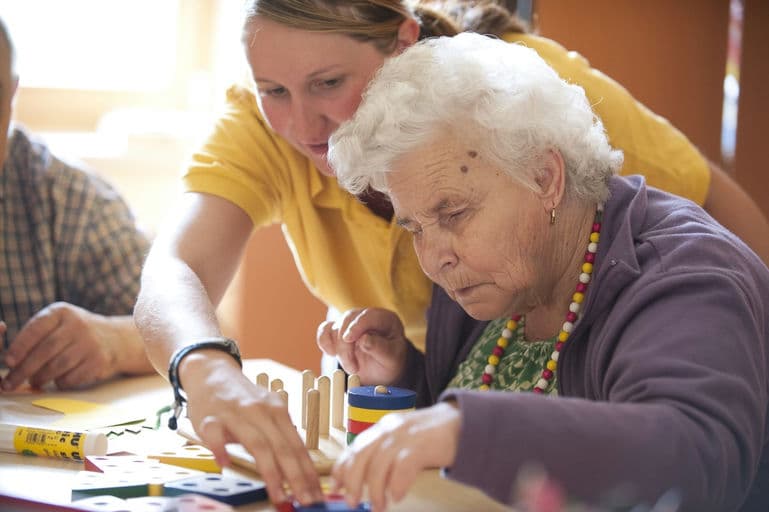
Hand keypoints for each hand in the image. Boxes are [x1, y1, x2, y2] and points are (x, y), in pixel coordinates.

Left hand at [1, 302, 121, 389]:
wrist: (114, 339)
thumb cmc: (75, 334)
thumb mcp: (58, 323)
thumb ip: (36, 335)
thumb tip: (12, 362)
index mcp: (62, 312)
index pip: (36, 328)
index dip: (20, 346)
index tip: (8, 362)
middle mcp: (78, 325)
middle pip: (46, 350)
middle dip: (24, 369)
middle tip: (11, 382)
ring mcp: (91, 343)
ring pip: (58, 366)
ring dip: (41, 378)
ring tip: (35, 381)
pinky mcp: (99, 361)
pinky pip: (72, 377)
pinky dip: (60, 382)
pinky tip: (57, 380)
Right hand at [180, 353, 323, 505]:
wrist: (211, 373)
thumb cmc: (242, 400)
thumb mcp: (267, 412)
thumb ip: (279, 436)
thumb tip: (299, 468)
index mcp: (277, 410)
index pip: (297, 446)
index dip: (308, 471)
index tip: (316, 493)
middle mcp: (260, 411)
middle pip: (282, 447)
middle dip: (296, 477)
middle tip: (305, 500)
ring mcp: (235, 414)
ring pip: (257, 444)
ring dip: (270, 472)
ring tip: (279, 495)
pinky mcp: (210, 417)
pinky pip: (215, 435)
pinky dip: (221, 449)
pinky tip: (225, 465)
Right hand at [316, 308, 407, 384]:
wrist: (382, 373)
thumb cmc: (389, 363)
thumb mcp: (391, 359)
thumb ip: (380, 348)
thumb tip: (364, 339)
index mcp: (385, 319)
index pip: (368, 315)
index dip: (357, 325)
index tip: (348, 339)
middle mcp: (367, 316)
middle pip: (348, 320)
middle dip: (346, 345)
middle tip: (353, 368)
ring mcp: (351, 323)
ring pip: (336, 327)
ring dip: (339, 349)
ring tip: (352, 368)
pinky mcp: (338, 331)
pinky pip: (325, 330)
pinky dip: (324, 341)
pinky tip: (331, 353)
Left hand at [332, 401, 461, 511]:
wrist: (464, 423)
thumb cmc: (432, 437)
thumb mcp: (403, 440)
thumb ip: (385, 452)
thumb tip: (364, 478)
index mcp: (383, 427)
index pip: (355, 447)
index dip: (342, 468)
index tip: (336, 486)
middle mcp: (391, 428)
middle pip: (362, 455)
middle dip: (353, 481)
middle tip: (353, 502)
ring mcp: (406, 435)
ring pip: (379, 464)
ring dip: (375, 490)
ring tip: (378, 507)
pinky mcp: (422, 445)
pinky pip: (402, 467)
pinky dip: (396, 484)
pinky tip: (396, 496)